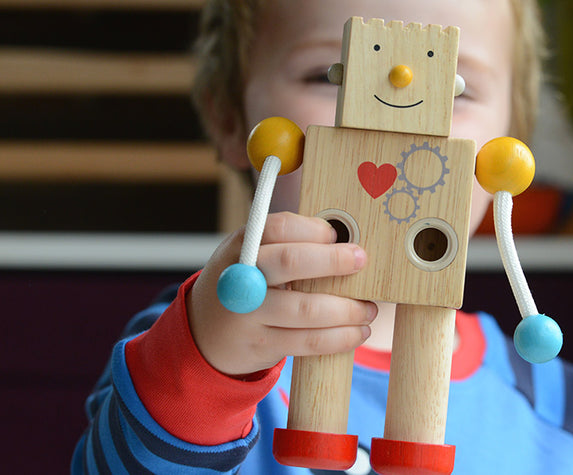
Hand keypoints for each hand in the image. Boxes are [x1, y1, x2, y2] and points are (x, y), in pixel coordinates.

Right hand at [188, 212, 375, 375]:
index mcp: (242, 246)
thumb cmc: (244, 284)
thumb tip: (347, 242)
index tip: (339, 236)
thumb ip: (287, 245)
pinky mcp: (262, 345)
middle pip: (290, 261)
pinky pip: (309, 342)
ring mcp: (249, 314)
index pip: (279, 227)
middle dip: (334, 260)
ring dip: (348, 309)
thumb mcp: (252, 256)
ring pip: (307, 309)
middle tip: (362, 261)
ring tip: (368, 309)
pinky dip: (341, 337)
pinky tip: (357, 332)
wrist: (204, 332)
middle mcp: (241, 277)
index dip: (314, 229)